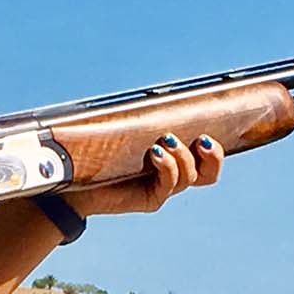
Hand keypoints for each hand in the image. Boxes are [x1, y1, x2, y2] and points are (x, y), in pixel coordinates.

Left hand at [64, 131, 223, 217]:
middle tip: (203, 140)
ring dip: (183, 157)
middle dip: (214, 157)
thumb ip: (146, 116)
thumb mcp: (127, 127)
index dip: (219, 145)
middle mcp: (173, 175)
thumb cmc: (99, 148)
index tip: (219, 124)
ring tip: (165, 141)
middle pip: (209, 174)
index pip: (206, 154)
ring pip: (190, 177)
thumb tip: (161, 94)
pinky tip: (155, 153)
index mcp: (174, 157)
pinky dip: (168, 167)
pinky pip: (169, 186)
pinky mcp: (150, 199)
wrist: (74, 177)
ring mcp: (163, 189)